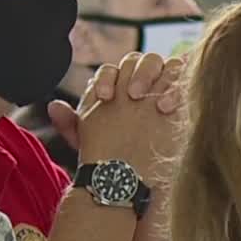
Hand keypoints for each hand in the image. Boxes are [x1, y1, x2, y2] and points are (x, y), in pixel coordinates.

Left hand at [73, 52, 183, 181]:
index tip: (103, 98)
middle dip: (137, 74)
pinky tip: (167, 108)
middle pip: (140, 60)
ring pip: (166, 64)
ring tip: (153, 103)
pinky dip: (178, 87)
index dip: (106, 79)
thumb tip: (53, 105)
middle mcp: (142, 83)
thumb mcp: (90, 145)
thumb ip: (72, 124)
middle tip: (131, 96)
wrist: (138, 180)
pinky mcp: (187, 99)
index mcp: (116, 88)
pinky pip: (186, 80)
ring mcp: (166, 89)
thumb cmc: (113, 161)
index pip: (112, 70)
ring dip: (157, 77)